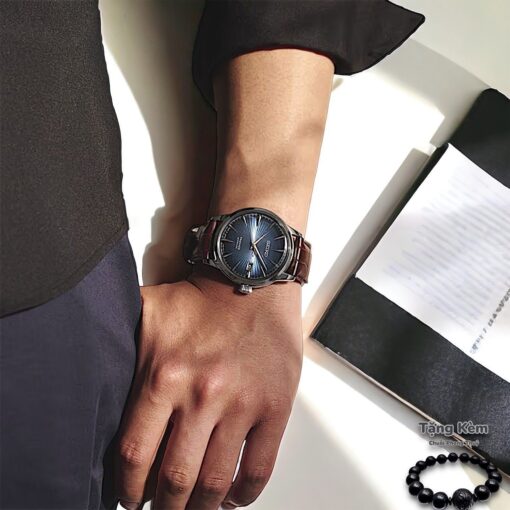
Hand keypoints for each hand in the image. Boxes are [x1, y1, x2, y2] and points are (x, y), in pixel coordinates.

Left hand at [115, 267, 302, 508]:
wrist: (254, 279)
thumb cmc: (203, 299)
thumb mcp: (149, 312)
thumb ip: (120, 344)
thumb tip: (93, 370)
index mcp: (164, 375)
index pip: (134, 454)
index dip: (126, 488)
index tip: (129, 497)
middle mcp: (202, 394)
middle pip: (174, 479)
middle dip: (163, 507)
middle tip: (161, 508)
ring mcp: (242, 404)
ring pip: (215, 482)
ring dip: (201, 508)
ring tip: (193, 509)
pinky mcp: (275, 407)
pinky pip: (258, 468)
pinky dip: (244, 495)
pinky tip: (232, 497)